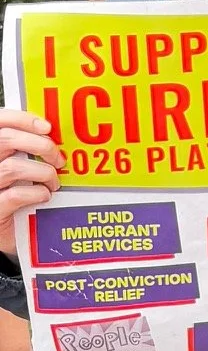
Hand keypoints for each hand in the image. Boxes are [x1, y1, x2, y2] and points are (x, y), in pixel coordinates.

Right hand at [0, 111, 61, 225]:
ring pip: (12, 167)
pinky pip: (15, 195)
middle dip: (40, 144)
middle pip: (6, 139)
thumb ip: (23, 150)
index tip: (47, 127)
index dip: (22, 119)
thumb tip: (51, 135)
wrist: (4, 231)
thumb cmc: (11, 195)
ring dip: (43, 173)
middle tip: (58, 158)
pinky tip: (44, 196)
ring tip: (53, 182)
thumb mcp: (16, 170)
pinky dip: (36, 194)